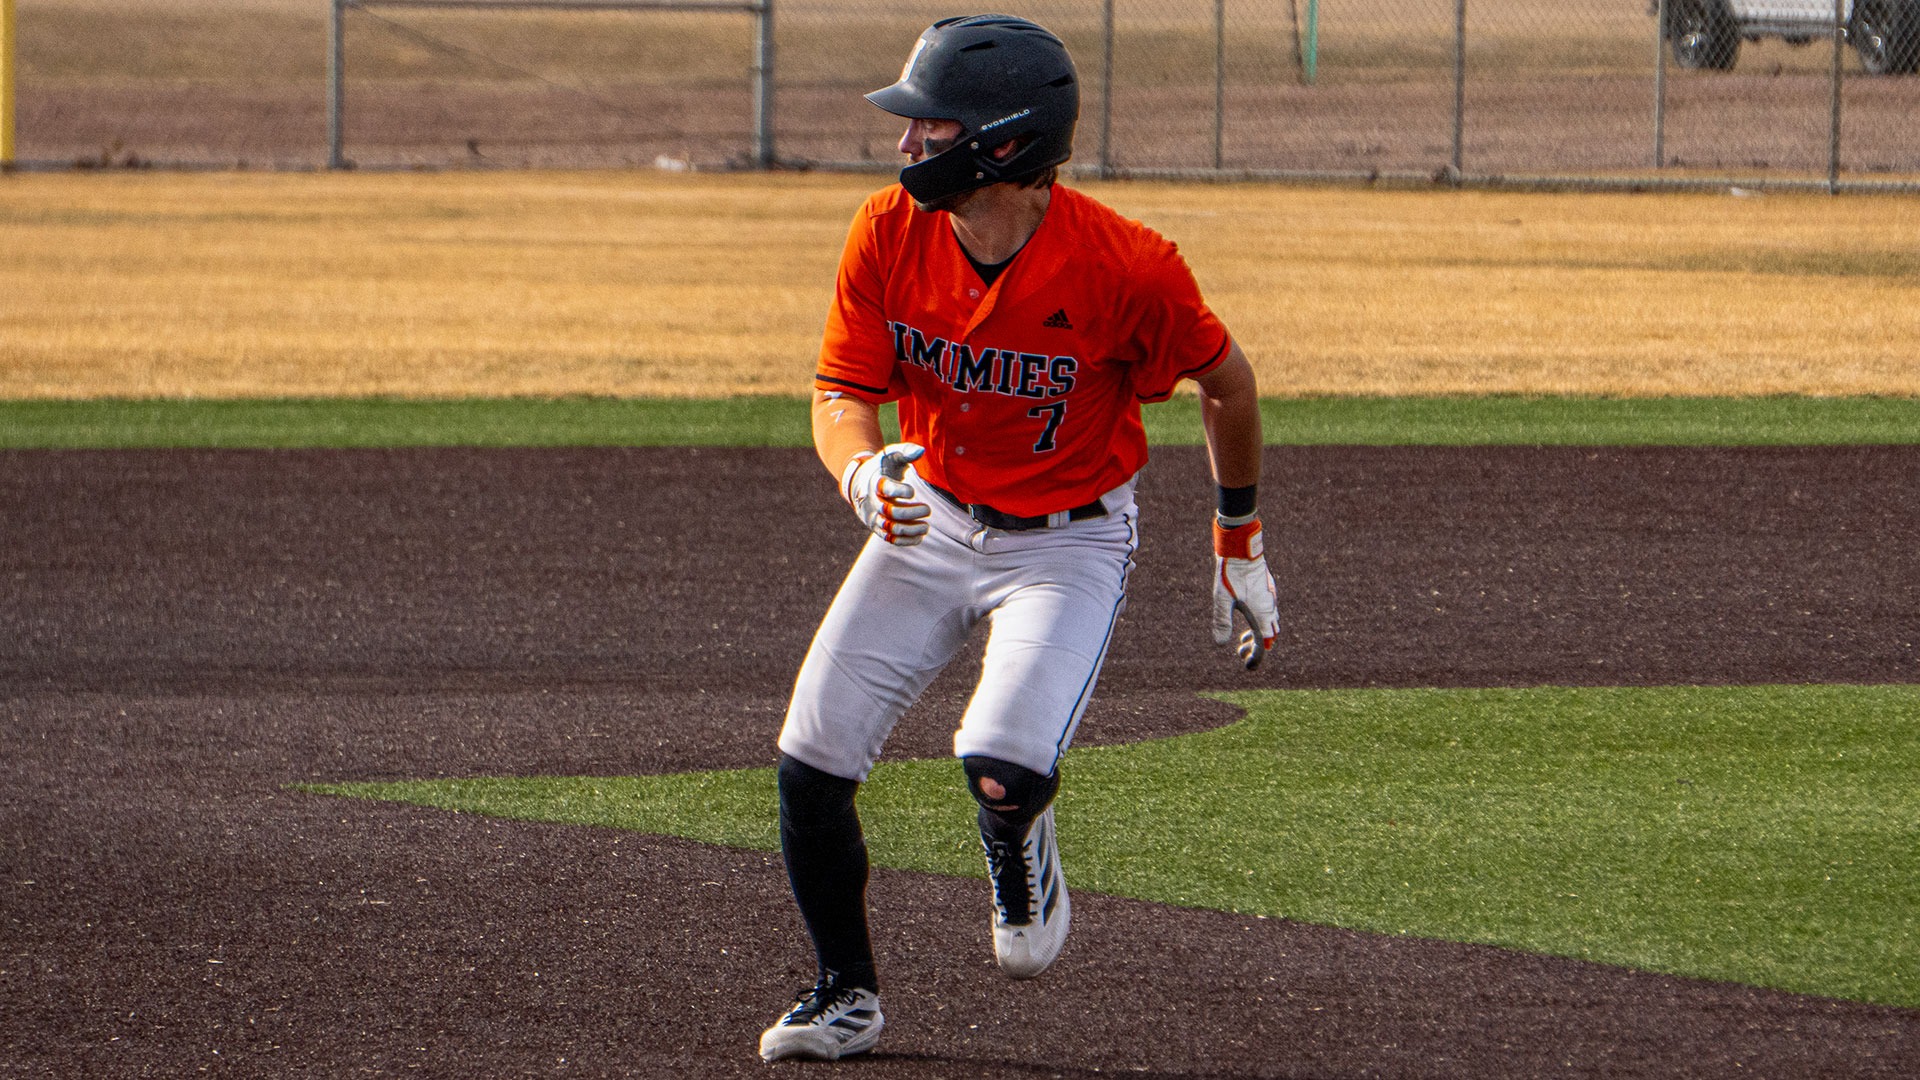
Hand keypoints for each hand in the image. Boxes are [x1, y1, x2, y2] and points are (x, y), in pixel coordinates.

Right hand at [842, 443, 930, 545]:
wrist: (860, 481)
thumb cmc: (882, 466)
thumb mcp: (891, 454)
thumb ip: (906, 450)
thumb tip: (921, 451)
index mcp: (875, 482)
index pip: (885, 488)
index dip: (900, 491)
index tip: (912, 490)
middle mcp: (872, 501)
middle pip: (889, 512)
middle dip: (911, 513)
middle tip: (927, 509)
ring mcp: (873, 516)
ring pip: (890, 528)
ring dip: (911, 530)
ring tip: (926, 526)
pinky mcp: (877, 527)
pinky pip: (890, 539)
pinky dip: (905, 541)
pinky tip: (920, 536)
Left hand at [1211, 519, 1278, 668]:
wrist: (1241, 548)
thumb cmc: (1230, 573)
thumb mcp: (1222, 599)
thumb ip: (1222, 621)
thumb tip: (1220, 643)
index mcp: (1261, 613)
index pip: (1264, 643)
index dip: (1257, 657)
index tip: (1246, 665)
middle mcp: (1270, 607)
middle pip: (1270, 635)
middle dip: (1257, 647)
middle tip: (1240, 650)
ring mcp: (1271, 597)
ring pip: (1271, 623)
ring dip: (1259, 634)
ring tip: (1242, 638)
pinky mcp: (1268, 589)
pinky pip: (1269, 612)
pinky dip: (1261, 621)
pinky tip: (1247, 617)